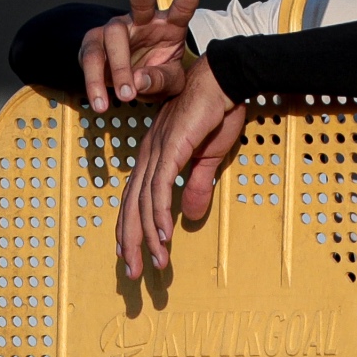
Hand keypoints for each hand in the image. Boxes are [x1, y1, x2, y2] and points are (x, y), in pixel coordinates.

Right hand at [79, 0, 207, 112]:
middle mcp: (142, 21)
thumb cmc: (156, 76)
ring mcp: (116, 30)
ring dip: (120, 68)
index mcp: (170, 26)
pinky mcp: (93, 43)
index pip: (183, 6)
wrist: (127, 87)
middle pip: (140, 1)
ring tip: (126, 95)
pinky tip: (99, 101)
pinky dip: (95, 83)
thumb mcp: (169, 84)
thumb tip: (137, 82)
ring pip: (114, 38)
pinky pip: (91, 60)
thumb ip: (159, 80)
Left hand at [117, 55, 243, 277]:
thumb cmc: (218, 113)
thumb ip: (198, 186)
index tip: (133, 255)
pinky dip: (160, 215)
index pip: (136, 199)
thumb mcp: (210, 158)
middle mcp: (149, 156)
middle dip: (131, 243)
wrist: (225, 81)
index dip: (132, 229)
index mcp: (155, 156)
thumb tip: (190, 217)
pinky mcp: (171, 149)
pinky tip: (163, 236)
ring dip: (147, 237)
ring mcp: (157, 152)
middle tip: (133, 274)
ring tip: (154, 264)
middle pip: (131, 207)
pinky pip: (161, 189)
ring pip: (144, 204)